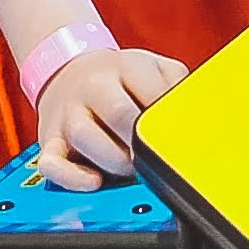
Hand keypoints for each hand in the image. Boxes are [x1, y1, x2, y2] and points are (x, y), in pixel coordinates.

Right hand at [35, 47, 186, 190]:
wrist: (68, 71)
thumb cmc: (120, 79)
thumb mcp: (154, 68)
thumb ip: (176, 87)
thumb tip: (198, 119)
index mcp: (126, 66)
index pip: (153, 91)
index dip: (168, 121)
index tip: (178, 140)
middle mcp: (93, 87)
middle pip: (119, 113)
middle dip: (141, 143)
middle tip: (153, 158)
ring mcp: (69, 114)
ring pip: (85, 136)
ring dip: (114, 161)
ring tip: (132, 170)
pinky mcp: (49, 140)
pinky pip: (51, 163)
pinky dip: (71, 178)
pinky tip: (94, 182)